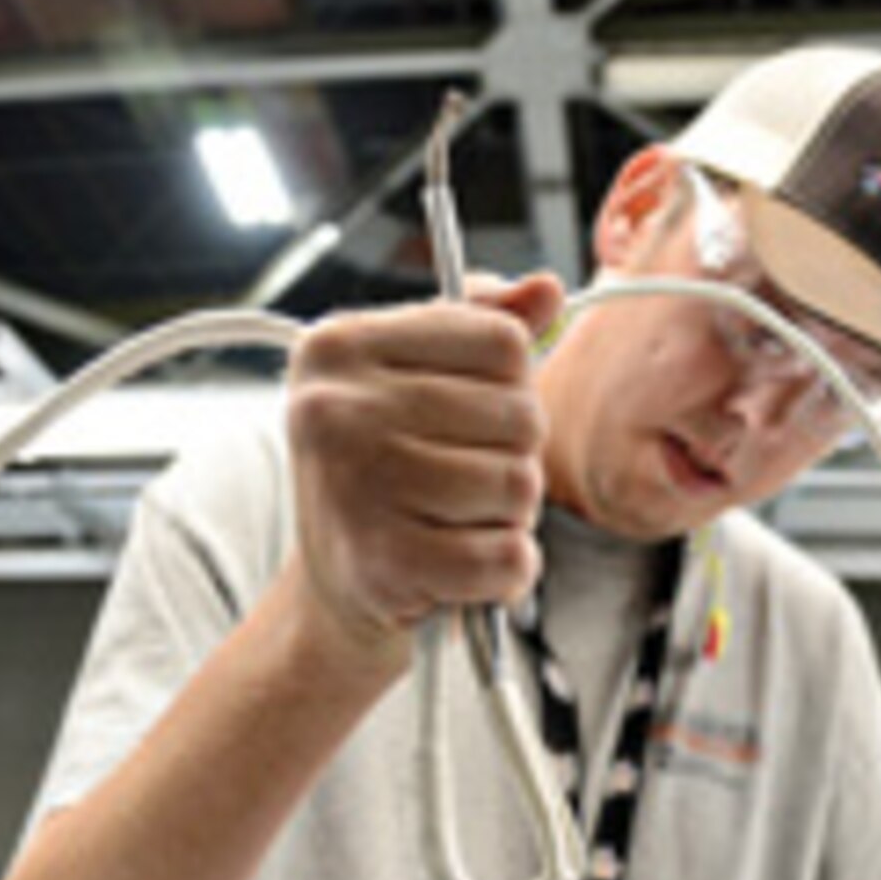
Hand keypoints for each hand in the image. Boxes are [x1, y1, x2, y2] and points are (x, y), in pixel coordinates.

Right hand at [286, 274, 563, 652]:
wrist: (333, 589)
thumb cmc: (383, 478)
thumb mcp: (416, 382)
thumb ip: (480, 328)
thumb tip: (546, 290)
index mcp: (341, 346)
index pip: (503, 343)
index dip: (511, 390)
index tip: (469, 421)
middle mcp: (336, 409)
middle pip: (520, 417)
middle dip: (512, 460)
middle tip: (462, 486)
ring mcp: (356, 486)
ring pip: (518, 487)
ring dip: (507, 518)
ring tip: (457, 524)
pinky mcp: (385, 563)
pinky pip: (507, 557)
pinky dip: (505, 574)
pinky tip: (464, 571)